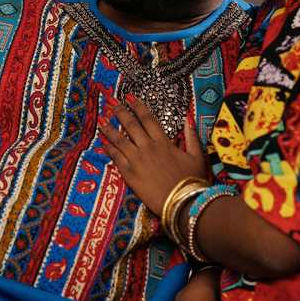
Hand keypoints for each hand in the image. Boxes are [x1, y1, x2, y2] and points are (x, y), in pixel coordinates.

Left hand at [99, 96, 206, 214]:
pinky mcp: (129, 174)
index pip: (148, 119)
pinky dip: (108, 148)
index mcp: (163, 142)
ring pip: (119, 140)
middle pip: (130, 125)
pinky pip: (115, 157)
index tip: (130, 97)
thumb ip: (192, 137)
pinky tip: (103, 142)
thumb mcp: (197, 156)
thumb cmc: (192, 180)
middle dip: (120, 113)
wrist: (182, 203)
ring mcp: (136, 160)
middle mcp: (147, 148)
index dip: (138, 107)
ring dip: (109, 129)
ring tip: (101, 121)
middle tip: (112, 104)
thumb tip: (188, 119)